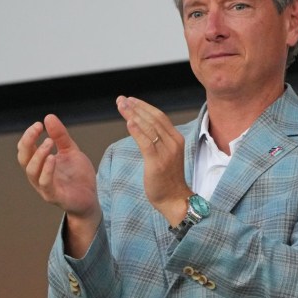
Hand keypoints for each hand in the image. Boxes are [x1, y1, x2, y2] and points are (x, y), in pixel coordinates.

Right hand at [17, 115, 100, 221]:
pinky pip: (45, 183)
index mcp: (40, 164)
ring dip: (38, 155)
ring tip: (49, 142)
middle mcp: (37, 175)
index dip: (29, 136)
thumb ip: (60, 136)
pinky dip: (47, 170)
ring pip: (32, 171)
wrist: (90, 198)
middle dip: (27, 141)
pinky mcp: (54, 196)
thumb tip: (48, 117)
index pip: (25, 148)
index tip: (39, 124)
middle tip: (37, 128)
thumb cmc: (78, 176)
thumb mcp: (71, 151)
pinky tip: (53, 158)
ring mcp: (44, 187)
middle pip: (23, 158)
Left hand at [115, 96, 190, 224]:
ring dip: (133, 114)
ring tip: (121, 106)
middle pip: (153, 118)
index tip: (130, 99)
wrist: (174, 198)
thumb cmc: (168, 178)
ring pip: (148, 127)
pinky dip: (137, 131)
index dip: (144, 106)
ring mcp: (166, 152)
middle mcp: (173, 143)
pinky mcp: (157, 162)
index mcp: (176, 139)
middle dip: (136, 107)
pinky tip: (129, 122)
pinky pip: (146, 143)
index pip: (159, 116)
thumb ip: (158, 140)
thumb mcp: (166, 154)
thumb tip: (142, 126)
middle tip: (121, 99)